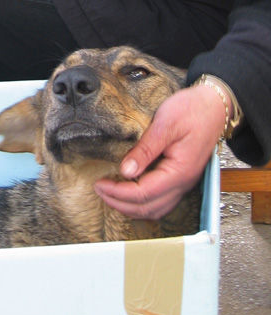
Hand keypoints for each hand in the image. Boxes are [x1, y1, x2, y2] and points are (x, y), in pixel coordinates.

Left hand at [94, 83, 225, 219]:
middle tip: (99, 190)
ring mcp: (184, 182)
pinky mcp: (181, 177)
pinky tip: (129, 193)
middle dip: (120, 203)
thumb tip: (125, 171)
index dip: (118, 193)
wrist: (214, 106)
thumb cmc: (192, 110)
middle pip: (148, 207)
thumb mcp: (165, 124)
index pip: (144, 193)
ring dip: (131, 207)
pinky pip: (162, 201)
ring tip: (110, 194)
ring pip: (156, 209)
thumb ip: (146, 149)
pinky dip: (143, 203)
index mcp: (179, 171)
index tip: (99, 184)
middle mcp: (183, 183)